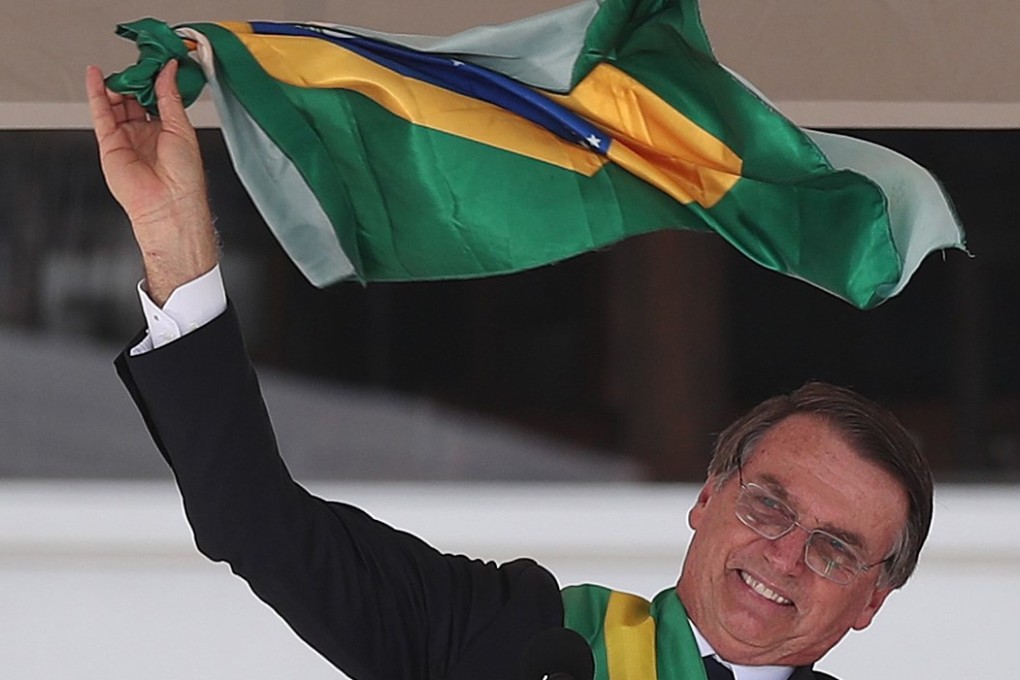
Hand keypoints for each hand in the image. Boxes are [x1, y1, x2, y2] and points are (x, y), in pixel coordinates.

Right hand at [86, 60, 218, 305]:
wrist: (169, 205)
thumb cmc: (184, 178)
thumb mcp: (181, 127)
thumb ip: (169, 96)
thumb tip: (168, 70)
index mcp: (169, 132)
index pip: (158, 98)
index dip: (156, 80)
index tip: (158, 61)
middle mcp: (147, 134)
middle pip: (136, 99)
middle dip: (137, 80)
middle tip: (140, 62)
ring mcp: (127, 138)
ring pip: (117, 104)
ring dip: (119, 85)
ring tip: (123, 70)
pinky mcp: (110, 144)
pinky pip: (101, 114)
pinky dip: (96, 93)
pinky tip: (95, 76)